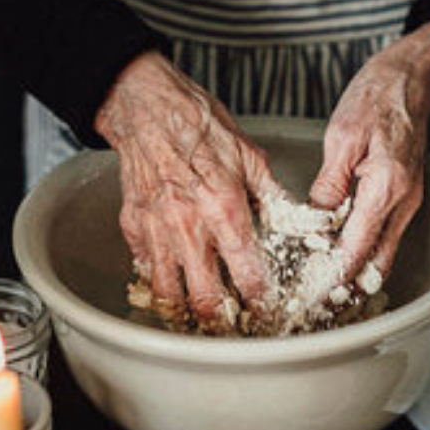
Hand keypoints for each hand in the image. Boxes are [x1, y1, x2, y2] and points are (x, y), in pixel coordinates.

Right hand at [95, 52, 282, 323]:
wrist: (146, 105)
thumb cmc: (196, 123)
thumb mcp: (250, 156)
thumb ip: (272, 196)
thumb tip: (297, 221)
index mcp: (224, 209)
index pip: (248, 275)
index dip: (262, 301)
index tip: (268, 310)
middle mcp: (188, 227)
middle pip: (205, 301)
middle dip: (224, 321)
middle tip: (236, 324)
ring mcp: (156, 231)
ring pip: (168, 296)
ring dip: (187, 312)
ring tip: (202, 316)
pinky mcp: (133, 227)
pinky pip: (145, 271)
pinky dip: (159, 282)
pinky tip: (174, 281)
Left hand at [310, 14, 429, 283]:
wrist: (410, 79)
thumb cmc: (377, 98)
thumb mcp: (341, 139)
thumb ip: (329, 186)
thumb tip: (314, 222)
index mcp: (386, 188)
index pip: (357, 250)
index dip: (332, 278)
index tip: (311, 296)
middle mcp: (403, 202)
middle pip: (375, 264)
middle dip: (347, 288)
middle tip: (317, 307)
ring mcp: (407, 202)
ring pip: (382, 255)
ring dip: (356, 275)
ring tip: (324, 290)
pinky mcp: (404, 198)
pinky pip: (384, 237)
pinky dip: (364, 253)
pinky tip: (341, 258)